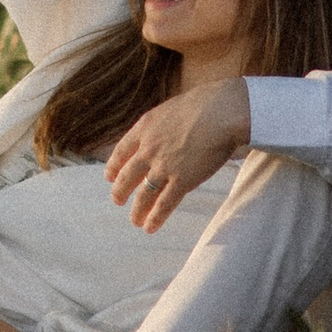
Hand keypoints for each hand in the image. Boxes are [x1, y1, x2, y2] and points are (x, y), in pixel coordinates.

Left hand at [104, 78, 251, 230]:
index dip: (114, 166)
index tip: (109, 176)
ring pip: (144, 194)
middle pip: (128, 174)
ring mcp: (164, 166)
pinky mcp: (182, 181)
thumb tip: (167, 132)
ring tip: (135, 221)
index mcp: (145, 127)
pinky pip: (164, 204)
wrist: (222, 111)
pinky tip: (150, 227)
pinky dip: (155, 218)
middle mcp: (149, 148)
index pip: (122, 150)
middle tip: (117, 200)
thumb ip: (164, 125)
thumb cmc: (206, 104)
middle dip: (120, 190)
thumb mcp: (173, 108)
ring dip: (137, 210)